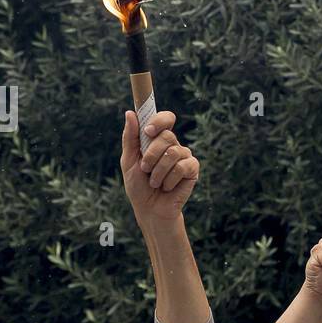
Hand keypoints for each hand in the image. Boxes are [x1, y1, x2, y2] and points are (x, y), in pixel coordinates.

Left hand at [122, 110, 199, 226]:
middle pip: (167, 136)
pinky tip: (168, 187)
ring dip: (159, 171)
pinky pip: (183, 166)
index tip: (147, 131)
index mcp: (158, 139)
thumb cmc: (138, 186)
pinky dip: (170, 179)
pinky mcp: (192, 169)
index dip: (159, 121)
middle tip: (145, 169)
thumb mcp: (129, 160)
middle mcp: (173, 145)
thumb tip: (130, 113)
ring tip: (155, 183)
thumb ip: (130, 137)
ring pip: (173, 152)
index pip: (166, 118)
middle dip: (152, 154)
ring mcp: (184, 156)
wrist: (150, 209)